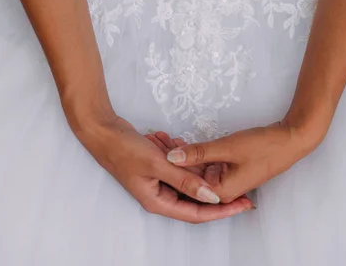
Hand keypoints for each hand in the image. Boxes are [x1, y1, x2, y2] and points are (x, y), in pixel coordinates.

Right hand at [75, 116, 254, 222]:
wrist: (102, 131)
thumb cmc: (124, 150)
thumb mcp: (158, 164)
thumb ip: (186, 180)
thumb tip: (212, 197)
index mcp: (158, 201)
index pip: (196, 214)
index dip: (221, 212)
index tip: (243, 205)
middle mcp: (159, 195)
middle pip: (194, 198)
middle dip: (212, 185)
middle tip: (238, 179)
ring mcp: (157, 181)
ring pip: (187, 178)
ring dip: (193, 165)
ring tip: (194, 148)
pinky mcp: (157, 168)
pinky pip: (178, 165)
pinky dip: (181, 154)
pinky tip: (173, 140)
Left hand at [166, 121, 322, 203]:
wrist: (291, 139)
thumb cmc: (263, 146)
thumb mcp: (226, 147)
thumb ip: (198, 153)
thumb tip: (171, 157)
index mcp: (221, 192)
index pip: (185, 186)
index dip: (167, 169)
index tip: (153, 151)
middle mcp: (222, 191)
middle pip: (189, 179)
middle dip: (172, 160)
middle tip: (154, 141)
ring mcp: (226, 181)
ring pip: (195, 170)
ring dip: (181, 156)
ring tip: (161, 139)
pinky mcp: (228, 170)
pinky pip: (205, 164)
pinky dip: (194, 154)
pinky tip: (178, 142)